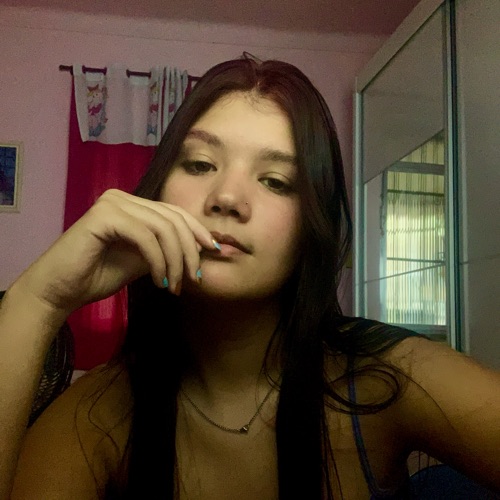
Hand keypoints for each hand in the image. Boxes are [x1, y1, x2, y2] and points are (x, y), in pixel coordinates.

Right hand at [13, 189, 216, 316]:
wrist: (61, 290)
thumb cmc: (98, 275)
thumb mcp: (143, 261)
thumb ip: (166, 249)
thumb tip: (200, 249)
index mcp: (132, 205)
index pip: (175, 213)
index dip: (198, 231)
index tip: (214, 252)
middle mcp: (122, 198)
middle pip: (173, 218)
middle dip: (190, 250)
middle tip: (194, 278)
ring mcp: (112, 203)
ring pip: (163, 228)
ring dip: (175, 259)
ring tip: (174, 285)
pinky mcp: (104, 216)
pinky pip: (146, 237)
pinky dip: (158, 261)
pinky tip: (160, 281)